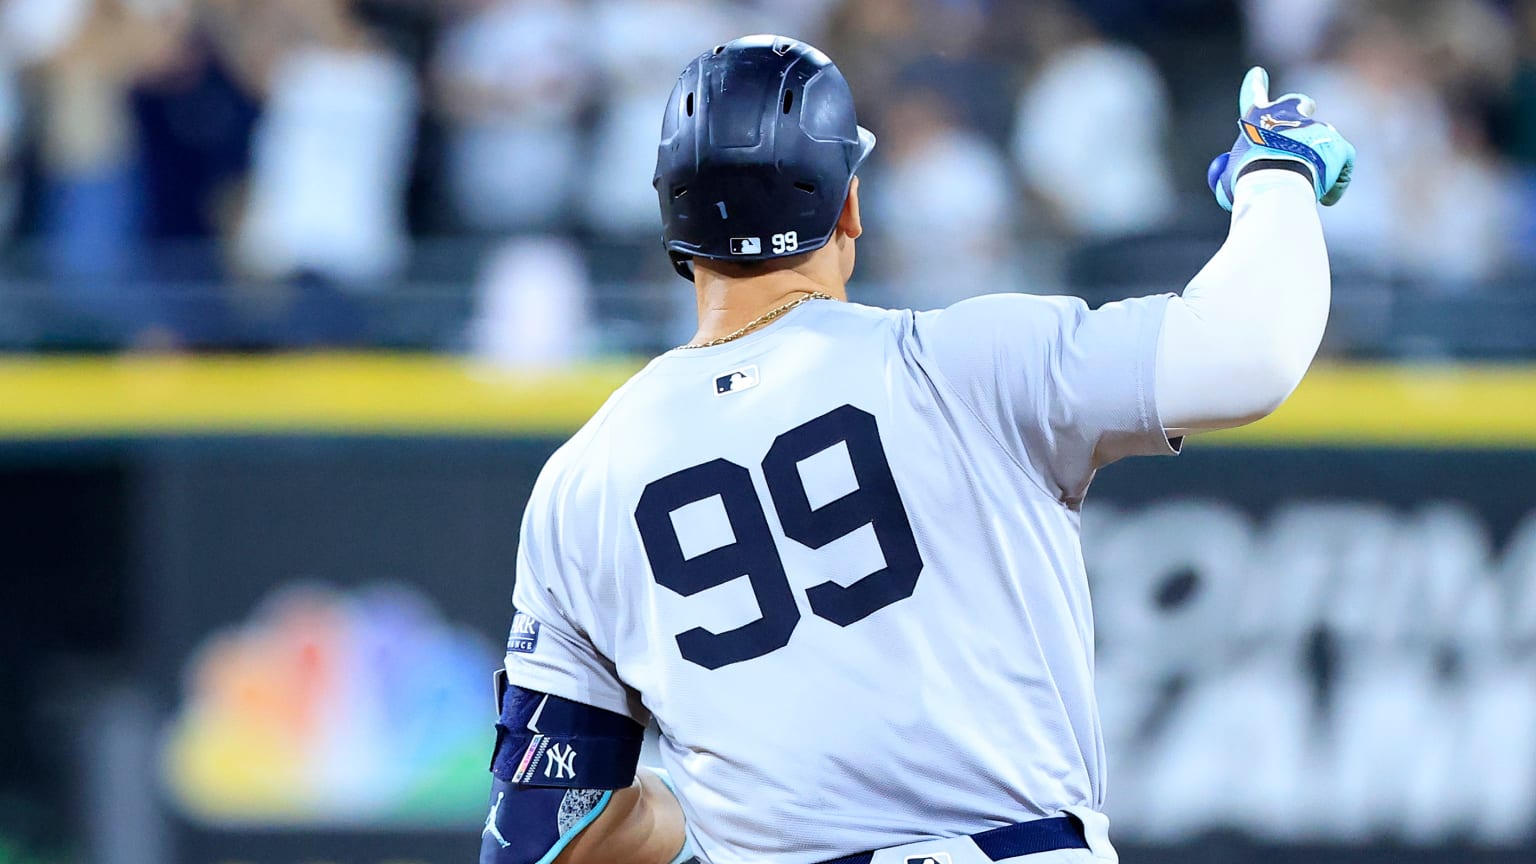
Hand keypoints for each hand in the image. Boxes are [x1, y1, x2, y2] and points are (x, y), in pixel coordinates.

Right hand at [1207, 66, 1355, 210]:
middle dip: (1301, 108)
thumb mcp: (1230, 178)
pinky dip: (1335, 182)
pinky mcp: (1338, 146)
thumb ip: (1232, 174)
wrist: (1276, 182)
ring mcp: (1316, 128)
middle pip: (1299, 104)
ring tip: (1310, 183)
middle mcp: (1287, 116)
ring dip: (1318, 157)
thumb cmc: (1247, 181)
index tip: (1257, 73)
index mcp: (1256, 120)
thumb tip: (1228, 180)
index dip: (1254, 85)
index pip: (1253, 97)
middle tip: (1306, 117)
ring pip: (1322, 139)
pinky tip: (1326, 198)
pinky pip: (1342, 162)